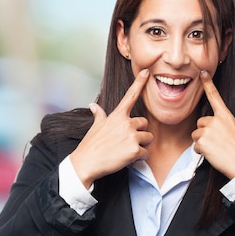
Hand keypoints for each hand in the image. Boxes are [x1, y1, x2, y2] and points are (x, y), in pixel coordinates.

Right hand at [70, 69, 152, 187]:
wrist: (86, 163)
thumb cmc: (90, 145)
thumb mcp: (95, 127)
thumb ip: (99, 115)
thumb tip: (93, 106)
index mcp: (117, 115)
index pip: (130, 96)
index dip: (140, 83)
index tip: (147, 72)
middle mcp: (126, 123)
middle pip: (145, 123)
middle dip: (140, 133)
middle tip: (127, 142)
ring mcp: (131, 136)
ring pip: (148, 139)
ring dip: (141, 146)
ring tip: (127, 151)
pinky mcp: (134, 150)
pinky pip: (146, 153)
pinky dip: (140, 158)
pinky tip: (128, 159)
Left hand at [191, 70, 234, 178]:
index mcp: (226, 116)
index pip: (215, 97)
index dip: (208, 84)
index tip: (202, 73)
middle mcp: (216, 121)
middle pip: (201, 123)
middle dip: (205, 132)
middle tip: (217, 143)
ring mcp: (208, 131)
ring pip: (196, 135)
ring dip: (202, 143)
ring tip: (216, 150)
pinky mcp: (203, 142)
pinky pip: (195, 146)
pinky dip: (201, 152)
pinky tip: (212, 155)